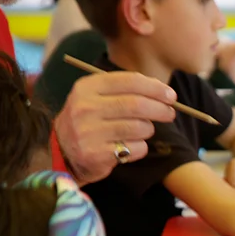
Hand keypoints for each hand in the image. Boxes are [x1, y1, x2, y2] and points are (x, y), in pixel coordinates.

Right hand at [55, 71, 177, 183]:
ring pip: (139, 127)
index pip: (130, 81)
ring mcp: (88, 132)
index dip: (156, 88)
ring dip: (148, 130)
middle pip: (137, 105)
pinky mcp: (96, 154)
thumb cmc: (90, 122)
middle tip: (170, 113)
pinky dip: (140, 148)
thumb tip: (164, 91)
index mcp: (86, 88)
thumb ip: (125, 90)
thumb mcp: (97, 98)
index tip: (171, 96)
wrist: (63, 153)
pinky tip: (129, 147)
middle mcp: (84, 107)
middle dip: (160, 109)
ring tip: (142, 131)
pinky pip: (136, 148)